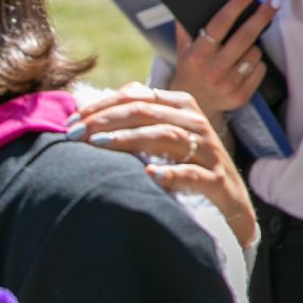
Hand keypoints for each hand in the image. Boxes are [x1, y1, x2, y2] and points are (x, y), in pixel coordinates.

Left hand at [71, 83, 258, 247]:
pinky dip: (170, 173)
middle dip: (105, 120)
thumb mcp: (162, 138)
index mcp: (180, 106)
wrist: (231, 205)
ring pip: (166, 136)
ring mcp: (209, 151)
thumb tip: (88, 112)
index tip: (71, 121)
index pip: (136, 97)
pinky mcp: (218, 180)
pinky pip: (193, 173)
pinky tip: (147, 174)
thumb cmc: (187, 167)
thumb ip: (135, 120)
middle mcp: (195, 123)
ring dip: (129, 139)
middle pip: (146, 112)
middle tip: (74, 134)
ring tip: (98, 145)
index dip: (101, 106)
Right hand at [170, 0, 276, 124]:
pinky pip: (260, 68)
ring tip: (243, 48)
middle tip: (274, 2)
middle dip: (261, 17)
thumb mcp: (183, 49)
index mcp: (197, 55)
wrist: (195, 105)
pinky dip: (256, 63)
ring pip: (255, 52)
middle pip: (244, 37)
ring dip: (255, 45)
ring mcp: (228, 84)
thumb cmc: (191, 70)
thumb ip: (186, 27)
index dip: (235, 5)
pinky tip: (245, 64)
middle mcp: (212, 70)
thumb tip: (191, 0)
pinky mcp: (241, 95)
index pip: (219, 24)